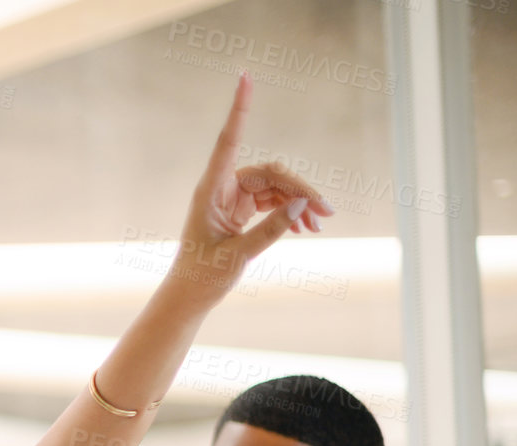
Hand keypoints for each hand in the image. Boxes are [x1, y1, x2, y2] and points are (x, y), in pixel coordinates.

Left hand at [165, 73, 335, 310]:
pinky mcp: (241, 209)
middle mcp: (221, 187)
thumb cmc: (203, 277)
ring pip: (276, 187)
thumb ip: (270, 230)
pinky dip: (290, 212)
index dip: (240, 109)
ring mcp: (232, 197)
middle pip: (270, 173)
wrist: (189, 297)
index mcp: (211, 190)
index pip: (229, 140)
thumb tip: (301, 206)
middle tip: (326, 213)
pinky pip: (272, 200)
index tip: (246, 77)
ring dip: (299, 203)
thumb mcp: (238, 256)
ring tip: (321, 226)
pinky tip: (306, 229)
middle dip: (300, 189)